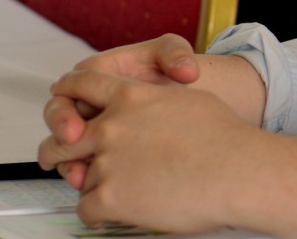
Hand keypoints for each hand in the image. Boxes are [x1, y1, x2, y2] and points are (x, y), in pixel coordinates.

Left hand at [38, 71, 255, 231]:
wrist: (237, 170)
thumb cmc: (225, 138)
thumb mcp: (188, 99)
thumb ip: (153, 102)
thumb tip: (145, 110)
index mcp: (132, 96)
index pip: (84, 82)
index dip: (70, 90)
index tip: (65, 99)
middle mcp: (113, 125)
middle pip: (63, 135)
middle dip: (60, 149)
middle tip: (64, 159)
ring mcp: (108, 161)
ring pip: (78, 176)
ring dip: (92, 185)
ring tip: (111, 192)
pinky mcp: (109, 196)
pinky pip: (85, 208)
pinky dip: (97, 214)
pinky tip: (112, 213)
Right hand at [42, 34, 199, 188]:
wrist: (190, 96)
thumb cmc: (175, 74)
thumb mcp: (173, 56)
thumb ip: (176, 55)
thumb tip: (185, 71)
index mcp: (98, 74)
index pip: (70, 84)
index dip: (69, 96)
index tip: (78, 112)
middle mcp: (88, 101)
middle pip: (59, 115)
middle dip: (61, 127)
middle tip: (72, 137)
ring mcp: (92, 127)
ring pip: (66, 147)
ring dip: (68, 160)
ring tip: (81, 173)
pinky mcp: (100, 149)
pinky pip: (83, 163)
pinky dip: (85, 174)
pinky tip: (93, 184)